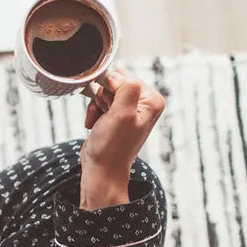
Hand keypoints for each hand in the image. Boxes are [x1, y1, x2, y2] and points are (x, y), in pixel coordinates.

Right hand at [79, 70, 165, 209]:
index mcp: (152, 100)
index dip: (111, 87)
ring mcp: (130, 110)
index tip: (109, 106)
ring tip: (100, 122)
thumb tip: (114, 75)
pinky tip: (94, 125)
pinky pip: (100, 103)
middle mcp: (144, 104)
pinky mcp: (116, 117)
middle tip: (105, 115)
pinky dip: (93, 112)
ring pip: (104, 92)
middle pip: (115, 82)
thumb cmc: (112, 147)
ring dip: (96, 106)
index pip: (125, 75)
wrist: (102, 170)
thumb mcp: (122, 113)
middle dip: (103, 97)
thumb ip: (125, 87)